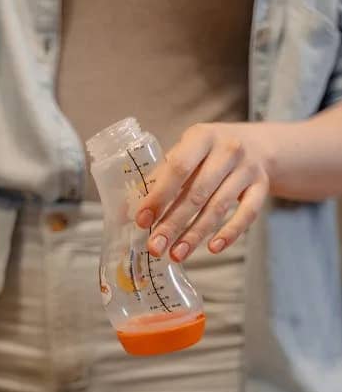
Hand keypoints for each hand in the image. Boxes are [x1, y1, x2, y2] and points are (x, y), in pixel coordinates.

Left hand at [135, 122, 273, 260]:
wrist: (260, 145)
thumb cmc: (210, 152)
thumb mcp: (188, 151)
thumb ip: (162, 176)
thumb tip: (129, 208)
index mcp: (201, 136)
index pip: (178, 168)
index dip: (159, 196)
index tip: (142, 220)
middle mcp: (227, 150)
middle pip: (196, 193)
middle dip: (173, 223)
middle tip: (155, 247)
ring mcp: (248, 168)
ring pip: (219, 207)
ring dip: (195, 235)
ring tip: (176, 254)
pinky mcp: (262, 186)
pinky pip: (247, 214)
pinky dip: (230, 233)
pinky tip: (213, 249)